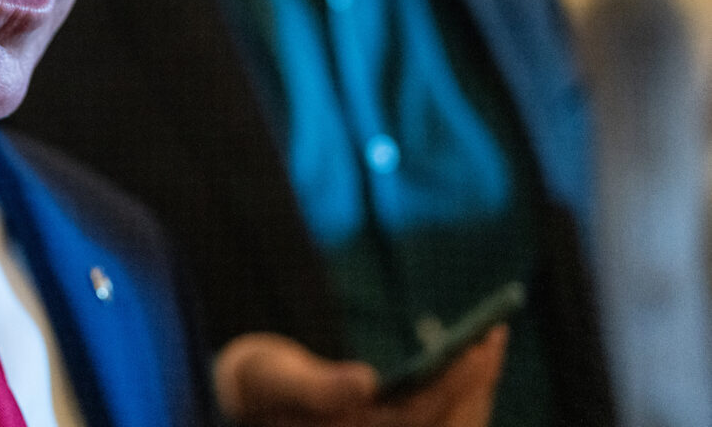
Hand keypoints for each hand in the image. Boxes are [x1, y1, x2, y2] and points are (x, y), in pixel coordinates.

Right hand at [213, 326, 508, 426]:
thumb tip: (366, 383)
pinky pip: (446, 418)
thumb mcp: (272, 381)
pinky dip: (465, 389)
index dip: (452, 388)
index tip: (475, 349)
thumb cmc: (260, 387)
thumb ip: (316, 387)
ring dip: (477, 387)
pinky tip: (474, 355)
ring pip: (454, 426)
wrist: (257, 399)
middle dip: (475, 384)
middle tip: (493, 332)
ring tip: (490, 337)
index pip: (418, 423)